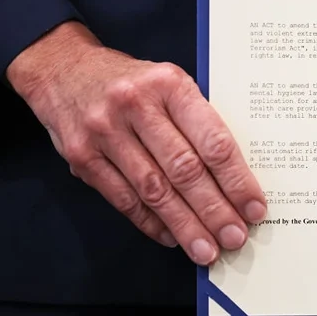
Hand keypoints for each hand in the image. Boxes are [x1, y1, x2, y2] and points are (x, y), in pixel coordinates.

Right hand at [7, 22, 266, 265]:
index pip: (212, 140)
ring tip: (206, 249)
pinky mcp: (81, 157)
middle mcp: (136, 106)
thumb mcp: (170, 81)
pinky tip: (172, 237)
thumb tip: (235, 175)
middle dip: (214, 210)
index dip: (236, 180)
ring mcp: (105, 132)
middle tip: (235, 237)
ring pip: (154, 190)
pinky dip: (151, 222)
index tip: (254, 207)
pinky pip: (123, 199)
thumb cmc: (132, 81)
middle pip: (184, 170)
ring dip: (184, 225)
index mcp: (169, 84)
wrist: (63, 68)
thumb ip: (198, 118)